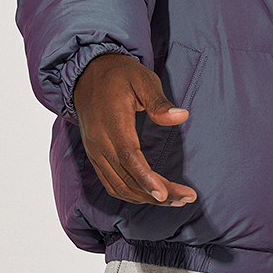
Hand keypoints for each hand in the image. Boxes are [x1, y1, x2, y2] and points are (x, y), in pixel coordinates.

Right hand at [72, 53, 197, 206]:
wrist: (86, 74)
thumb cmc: (120, 75)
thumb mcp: (143, 79)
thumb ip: (160, 102)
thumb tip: (181, 116)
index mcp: (112, 121)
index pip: (128, 156)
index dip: (146, 178)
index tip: (165, 194)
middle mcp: (99, 141)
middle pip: (127, 177)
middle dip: (157, 193)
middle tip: (186, 197)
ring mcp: (94, 151)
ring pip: (118, 186)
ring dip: (146, 198)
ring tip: (175, 199)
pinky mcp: (94, 156)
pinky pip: (111, 183)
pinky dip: (131, 194)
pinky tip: (151, 195)